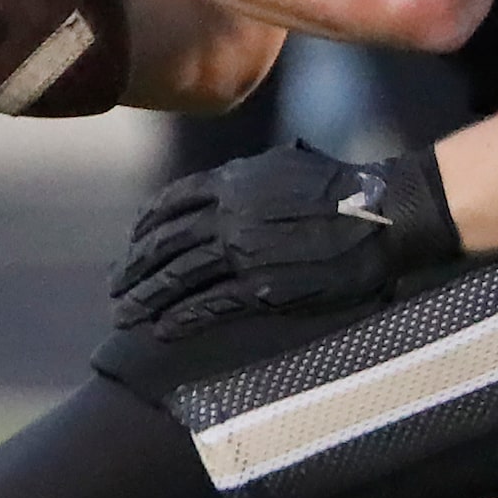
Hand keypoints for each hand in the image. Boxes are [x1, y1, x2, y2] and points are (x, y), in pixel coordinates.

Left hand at [109, 141, 462, 339]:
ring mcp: (242, 252)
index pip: (170, 204)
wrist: (382, 216)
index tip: (131, 245)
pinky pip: (208, 306)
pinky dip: (179, 320)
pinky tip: (161, 331)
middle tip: (115, 287)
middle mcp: (229, 214)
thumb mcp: (286, 166)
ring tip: (123, 315)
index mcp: (234, 182)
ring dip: (145, 298)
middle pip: (164, 244)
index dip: (144, 227)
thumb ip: (248, 179)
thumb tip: (225, 189)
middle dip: (133, 268)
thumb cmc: (342, 189)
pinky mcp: (260, 288)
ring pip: (177, 277)